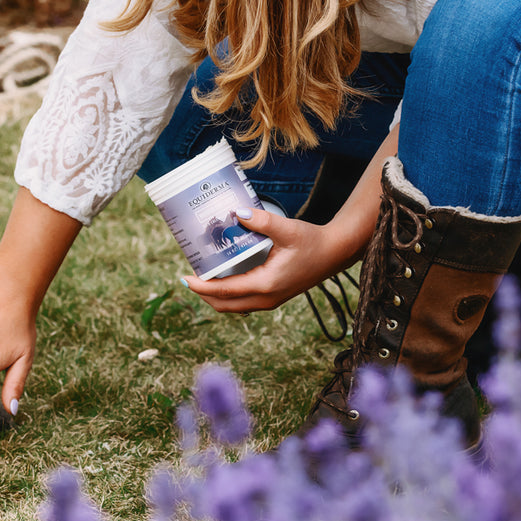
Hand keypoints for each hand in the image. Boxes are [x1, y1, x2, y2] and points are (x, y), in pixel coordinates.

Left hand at [181, 206, 362, 312]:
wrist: (335, 253)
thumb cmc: (313, 241)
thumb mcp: (287, 229)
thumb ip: (261, 221)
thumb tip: (235, 212)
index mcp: (266, 284)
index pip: (225, 291)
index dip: (202, 287)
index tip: (184, 278)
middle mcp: (266, 298)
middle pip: (225, 305)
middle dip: (204, 295)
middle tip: (188, 277)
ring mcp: (271, 301)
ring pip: (234, 307)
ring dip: (215, 297)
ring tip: (202, 278)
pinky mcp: (274, 297)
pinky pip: (244, 303)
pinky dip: (229, 296)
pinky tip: (223, 278)